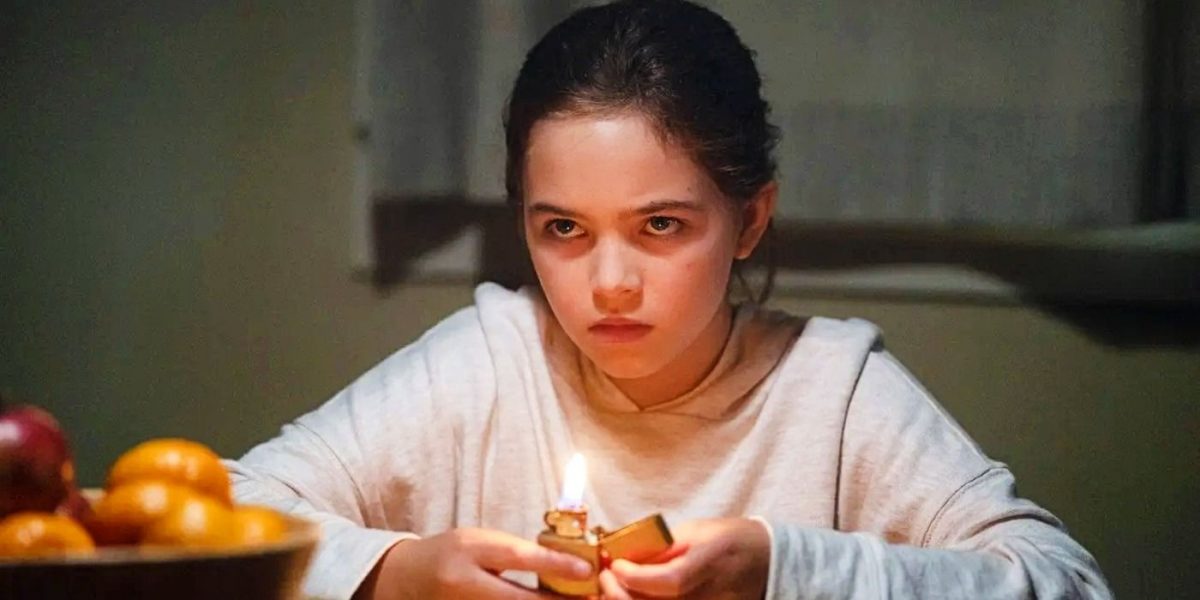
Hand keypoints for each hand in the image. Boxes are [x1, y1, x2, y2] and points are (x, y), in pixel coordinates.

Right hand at [357, 527, 593, 599]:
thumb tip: (568, 562)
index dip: (556, 566)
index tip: (588, 570)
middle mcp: (468, 591)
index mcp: (470, 559)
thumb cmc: (452, 554)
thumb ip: (520, 552)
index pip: (519, 562)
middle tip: (593, 596)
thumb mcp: (483, 542)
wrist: (409, 579)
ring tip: (579, 599)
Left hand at [598, 517, 769, 599]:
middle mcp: (709, 594)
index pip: (670, 581)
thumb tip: (623, 554)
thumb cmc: (727, 539)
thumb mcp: (695, 530)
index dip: (637, 576)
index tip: (614, 565)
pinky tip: (630, 598)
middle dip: (621, 594)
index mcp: (710, 562)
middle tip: (605, 578)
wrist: (764, 562)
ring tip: (612, 590)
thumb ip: (661, 545)